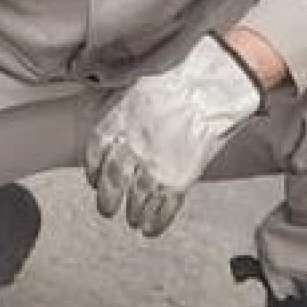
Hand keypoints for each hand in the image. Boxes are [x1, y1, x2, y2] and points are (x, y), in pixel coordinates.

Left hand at [84, 35, 264, 236]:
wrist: (212, 85)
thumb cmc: (182, 77)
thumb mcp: (141, 87)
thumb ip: (128, 110)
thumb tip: (125, 122)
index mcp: (118, 122)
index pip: (96, 153)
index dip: (94, 170)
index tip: (94, 179)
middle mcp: (130, 146)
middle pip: (112, 182)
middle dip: (107, 200)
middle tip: (107, 210)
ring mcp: (153, 165)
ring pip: (136, 199)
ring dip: (133, 213)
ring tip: (133, 220)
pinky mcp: (177, 179)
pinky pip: (162, 208)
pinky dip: (156, 222)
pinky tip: (151, 229)